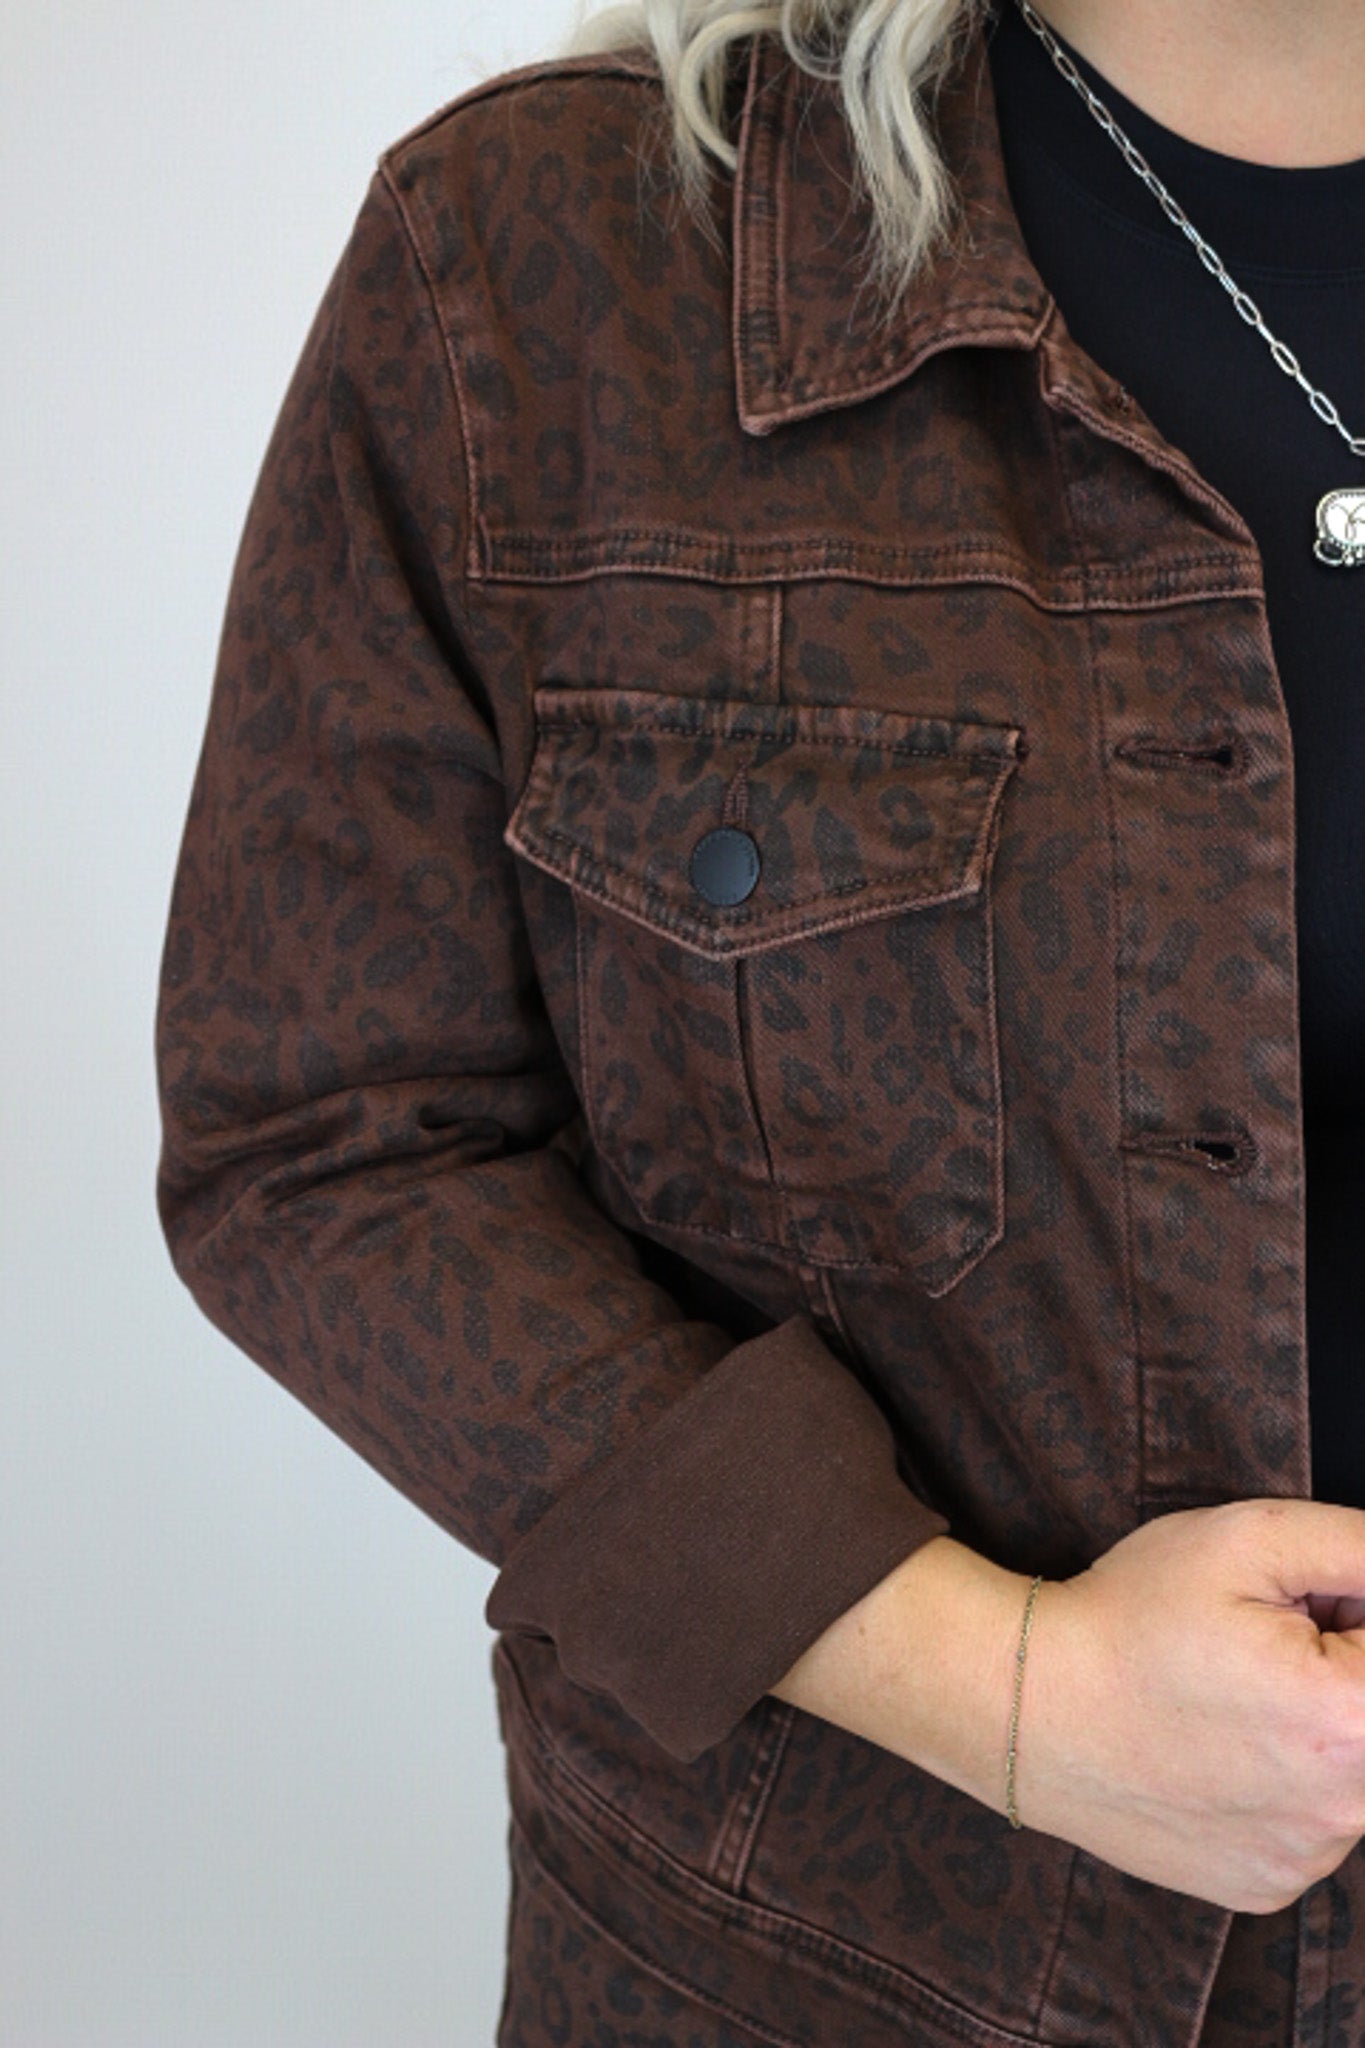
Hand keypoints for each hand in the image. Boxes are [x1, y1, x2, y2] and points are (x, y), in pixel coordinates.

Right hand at [1016, 1497, 1364, 1912]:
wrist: (1027, 1708)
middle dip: (1342, 1665)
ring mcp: (1307, 1859)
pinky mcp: (1268, 1886)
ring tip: (1228, 1695)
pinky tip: (1214, 1749)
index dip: (1349, 1608)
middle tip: (1257, 1640)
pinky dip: (1282, 1781)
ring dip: (1319, 1726)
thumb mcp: (1248, 1538)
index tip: (1298, 1603)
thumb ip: (1358, 1547)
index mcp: (1356, 1717)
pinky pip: (1310, 1821)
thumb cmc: (1129, 1616)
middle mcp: (1349, 1810)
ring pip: (1354, 1771)